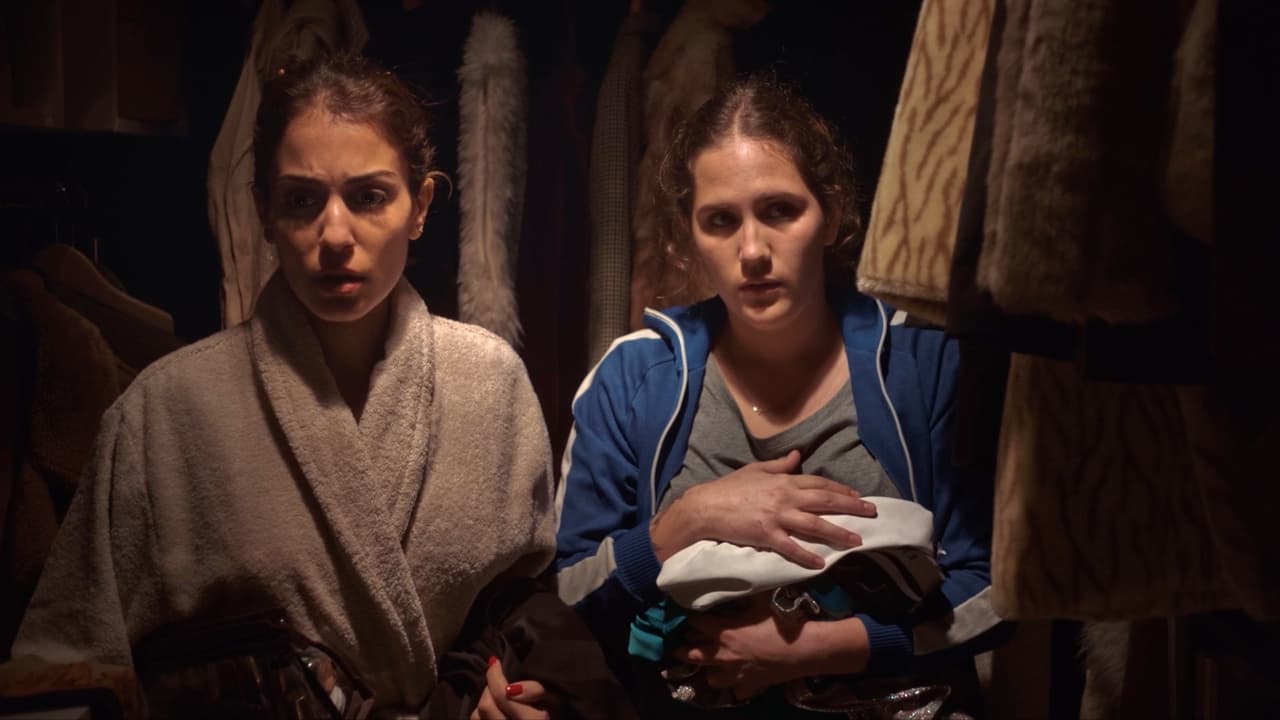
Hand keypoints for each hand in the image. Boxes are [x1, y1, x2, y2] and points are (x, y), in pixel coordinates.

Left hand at [469, 657, 549, 719]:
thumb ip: (536, 690)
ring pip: (477, 717)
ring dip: (484, 702)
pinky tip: (494, 711)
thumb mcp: (556, 699)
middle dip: (489, 688)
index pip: (503, 696)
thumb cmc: (555, 713)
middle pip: (486, 706)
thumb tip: (510, 689)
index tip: (495, 663)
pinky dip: (481, 715)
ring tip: (496, 696)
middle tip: (497, 680)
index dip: (495, 676)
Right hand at [650, 449, 875, 568]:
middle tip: (871, 512)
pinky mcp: (766, 535)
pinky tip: (822, 563)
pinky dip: (807, 555)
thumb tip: (797, 455)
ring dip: (838, 533)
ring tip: (857, 541)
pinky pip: (791, 547)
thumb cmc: (729, 488)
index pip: (819, 483)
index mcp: (783, 481)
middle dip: (851, 507)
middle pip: (825, 501)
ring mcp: (777, 517)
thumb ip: (779, 465)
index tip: (857, 495)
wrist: (705, 507)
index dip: (840, 489)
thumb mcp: (755, 470)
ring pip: (815, 524)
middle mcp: (785, 497)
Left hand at [670, 594, 870, 699]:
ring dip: (708, 670)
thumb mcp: (762, 598)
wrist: (805, 649)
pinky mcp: (750, 685)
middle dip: (683, 650)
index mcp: (724, 632)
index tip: (687, 613)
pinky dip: (735, 686)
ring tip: (709, 664)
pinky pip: (736, 690)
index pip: (696, 623)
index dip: (690, 617)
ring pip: (711, 678)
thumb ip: (745, 588)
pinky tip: (738, 679)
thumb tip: (738, 569)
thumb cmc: (782, 622)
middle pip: (693, 655)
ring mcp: (736, 673)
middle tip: (678, 646)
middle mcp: (724, 655)